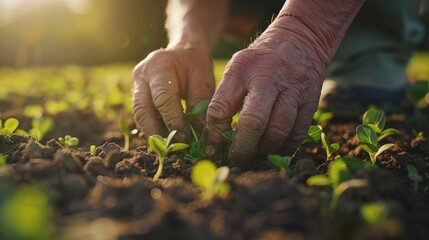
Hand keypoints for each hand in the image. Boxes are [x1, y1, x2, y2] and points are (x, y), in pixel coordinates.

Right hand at [133, 47, 214, 141]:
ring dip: (152, 134)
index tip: (185, 138)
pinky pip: (142, 115)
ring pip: (139, 115)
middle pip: (143, 109)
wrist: (183, 52)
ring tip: (167, 148)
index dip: (173, 121)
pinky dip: (152, 129)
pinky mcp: (137, 94)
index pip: (163, 98)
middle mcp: (142, 74)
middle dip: (156, 133)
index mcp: (159, 65)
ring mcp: (136, 84)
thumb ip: (200, 104)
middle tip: (171, 150)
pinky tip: (164, 139)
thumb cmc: (195, 65)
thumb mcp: (203, 80)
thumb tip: (198, 133)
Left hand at [205, 37, 324, 166]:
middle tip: (235, 158)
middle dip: (242, 147)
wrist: (300, 41)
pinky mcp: (310, 102)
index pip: (221, 107)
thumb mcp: (237, 68)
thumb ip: (226, 96)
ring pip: (278, 131)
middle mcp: (268, 80)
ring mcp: (292, 91)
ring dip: (264, 149)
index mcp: (242, 70)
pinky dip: (284, 148)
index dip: (214, 132)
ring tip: (255, 153)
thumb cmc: (260, 62)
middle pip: (253, 122)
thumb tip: (215, 135)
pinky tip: (274, 149)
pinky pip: (297, 134)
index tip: (213, 146)